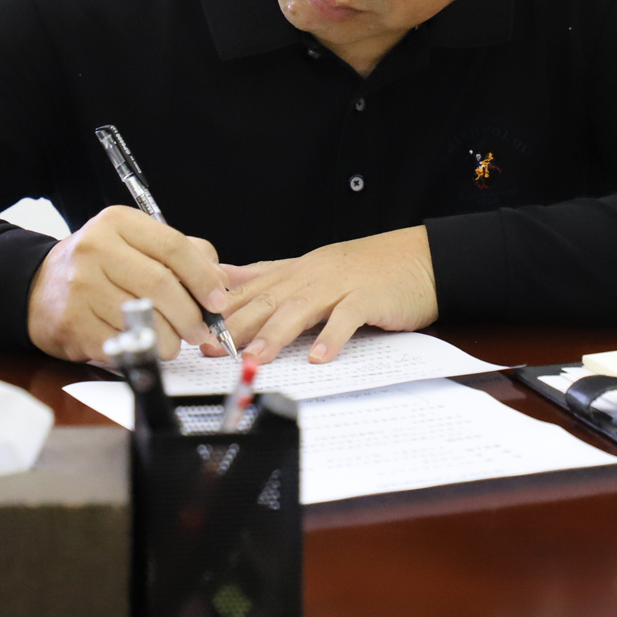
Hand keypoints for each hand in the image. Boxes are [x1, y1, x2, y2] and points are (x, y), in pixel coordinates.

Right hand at [26, 205, 230, 362]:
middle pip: (160, 284)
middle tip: (202, 331)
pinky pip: (122, 341)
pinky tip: (144, 345)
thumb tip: (220, 279)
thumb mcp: (136, 244)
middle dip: (190, 314)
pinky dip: (141, 348)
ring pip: (143, 318)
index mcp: (117, 222)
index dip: (203, 277)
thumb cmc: (100, 267)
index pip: (173, 246)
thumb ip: (182, 254)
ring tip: (173, 342)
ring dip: (169, 339)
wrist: (39, 288)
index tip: (218, 300)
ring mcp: (81, 285)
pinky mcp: (73, 321)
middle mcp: (95, 248)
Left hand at [220, 225, 437, 364]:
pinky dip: (332, 336)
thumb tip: (227, 276)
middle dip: (237, 325)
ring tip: (255, 357)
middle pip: (269, 300)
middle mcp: (313, 276)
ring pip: (301, 308)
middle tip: (212, 349)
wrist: (421, 258)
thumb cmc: (368, 269)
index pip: (251, 289)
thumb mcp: (313, 267)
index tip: (195, 330)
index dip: (222, 311)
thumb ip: (270, 274)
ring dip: (276, 334)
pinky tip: (319, 356)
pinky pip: (348, 317)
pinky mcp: (369, 298)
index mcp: (297, 271)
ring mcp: (341, 286)